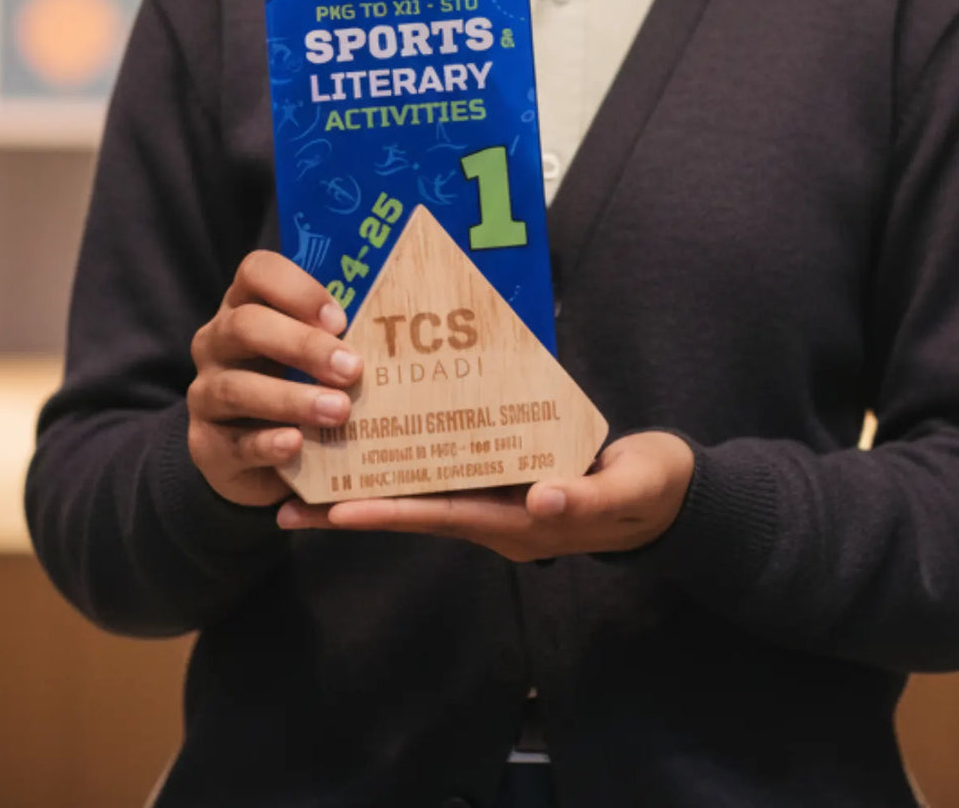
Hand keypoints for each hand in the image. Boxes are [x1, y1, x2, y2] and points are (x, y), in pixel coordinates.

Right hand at [186, 250, 361, 505]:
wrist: (257, 455)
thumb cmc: (299, 385)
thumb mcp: (314, 352)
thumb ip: (340, 334)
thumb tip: (400, 324)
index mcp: (246, 305)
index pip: (256, 271)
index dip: (297, 288)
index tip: (340, 318)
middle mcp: (217, 342)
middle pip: (246, 325)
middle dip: (302, 345)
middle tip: (351, 369)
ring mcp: (206, 393)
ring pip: (236, 387)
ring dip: (291, 398)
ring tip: (338, 411)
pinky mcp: (209, 446)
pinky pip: (233, 443)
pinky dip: (267, 442)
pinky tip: (295, 443)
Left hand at [275, 431, 694, 559]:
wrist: (671, 494)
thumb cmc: (650, 491)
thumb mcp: (628, 491)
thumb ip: (586, 497)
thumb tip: (539, 499)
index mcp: (518, 521)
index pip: (438, 516)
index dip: (385, 510)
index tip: (329, 509)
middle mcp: (497, 514)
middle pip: (414, 509)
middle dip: (353, 505)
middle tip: (287, 501)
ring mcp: (500, 497)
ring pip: (424, 490)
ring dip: (374, 481)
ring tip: (317, 467)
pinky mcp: (509, 475)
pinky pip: (450, 469)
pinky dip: (414, 456)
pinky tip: (386, 436)